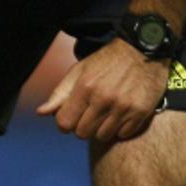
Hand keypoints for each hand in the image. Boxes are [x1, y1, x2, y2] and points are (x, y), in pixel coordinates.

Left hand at [36, 39, 167, 141]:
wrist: (144, 49)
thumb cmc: (107, 61)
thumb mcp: (79, 71)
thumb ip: (59, 94)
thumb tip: (41, 113)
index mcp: (85, 88)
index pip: (65, 124)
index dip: (65, 123)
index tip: (72, 116)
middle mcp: (104, 99)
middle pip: (82, 133)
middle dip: (82, 127)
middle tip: (90, 114)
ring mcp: (123, 107)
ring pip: (102, 136)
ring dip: (101, 129)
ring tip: (106, 114)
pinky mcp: (141, 112)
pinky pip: (123, 134)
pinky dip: (120, 128)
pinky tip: (120, 115)